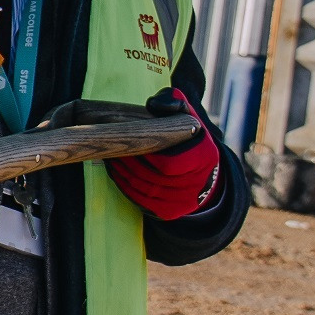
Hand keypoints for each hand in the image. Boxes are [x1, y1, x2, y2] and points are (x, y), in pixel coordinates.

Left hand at [105, 89, 222, 220]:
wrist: (203, 173)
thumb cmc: (189, 138)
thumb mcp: (187, 116)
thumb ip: (174, 102)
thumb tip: (153, 105)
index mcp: (204, 158)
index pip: (167, 163)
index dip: (145, 154)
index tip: (132, 140)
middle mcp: (197, 184)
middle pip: (150, 176)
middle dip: (128, 161)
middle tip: (112, 147)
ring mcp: (183, 202)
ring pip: (142, 188)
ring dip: (121, 173)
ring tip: (110, 156)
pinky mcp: (169, 212)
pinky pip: (139, 200)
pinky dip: (124, 185)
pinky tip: (116, 171)